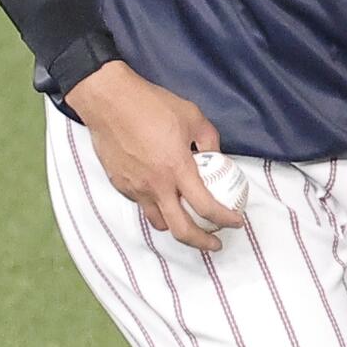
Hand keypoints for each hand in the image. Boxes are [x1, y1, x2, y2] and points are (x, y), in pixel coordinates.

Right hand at [65, 62, 245, 250]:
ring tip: (188, 219)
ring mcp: (136, 189)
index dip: (225, 219)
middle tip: (215, 242)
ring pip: (159, 221)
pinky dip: (157, 205)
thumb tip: (216, 156)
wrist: (110, 103)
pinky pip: (142, 204)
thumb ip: (208, 139)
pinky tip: (163, 192)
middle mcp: (156, 186)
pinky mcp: (120, 185)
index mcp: (177, 168)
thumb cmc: (152, 105)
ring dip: (176, 226)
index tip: (236, 222)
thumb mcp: (192, 116)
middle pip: (181, 230)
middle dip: (202, 242)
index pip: (206, 206)